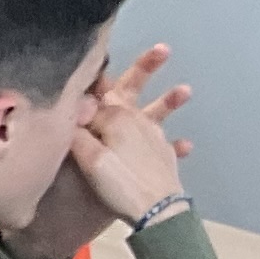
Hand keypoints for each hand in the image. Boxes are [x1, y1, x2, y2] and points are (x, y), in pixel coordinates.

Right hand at [71, 42, 197, 226]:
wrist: (156, 211)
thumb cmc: (121, 183)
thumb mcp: (90, 159)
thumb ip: (78, 133)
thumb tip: (72, 109)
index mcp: (115, 117)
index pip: (96, 94)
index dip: (88, 77)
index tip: (86, 58)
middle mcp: (136, 121)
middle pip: (133, 91)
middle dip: (144, 68)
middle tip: (162, 47)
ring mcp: (153, 139)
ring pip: (158, 114)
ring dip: (170, 101)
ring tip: (186, 90)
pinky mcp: (163, 157)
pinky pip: (169, 147)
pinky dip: (177, 144)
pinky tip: (187, 144)